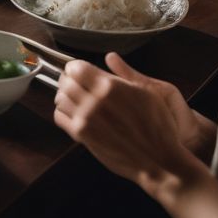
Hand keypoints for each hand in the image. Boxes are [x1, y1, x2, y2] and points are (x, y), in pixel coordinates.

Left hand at [53, 53, 196, 190]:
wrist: (158, 159)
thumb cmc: (157, 126)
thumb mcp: (147, 92)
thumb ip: (123, 75)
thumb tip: (109, 58)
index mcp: (110, 87)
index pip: (76, 68)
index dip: (75, 67)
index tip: (79, 70)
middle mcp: (95, 101)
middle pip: (66, 82)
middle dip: (69, 79)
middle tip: (76, 83)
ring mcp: (86, 119)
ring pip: (60, 98)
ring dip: (65, 95)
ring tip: (75, 97)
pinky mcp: (82, 135)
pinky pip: (59, 117)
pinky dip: (63, 112)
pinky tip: (73, 112)